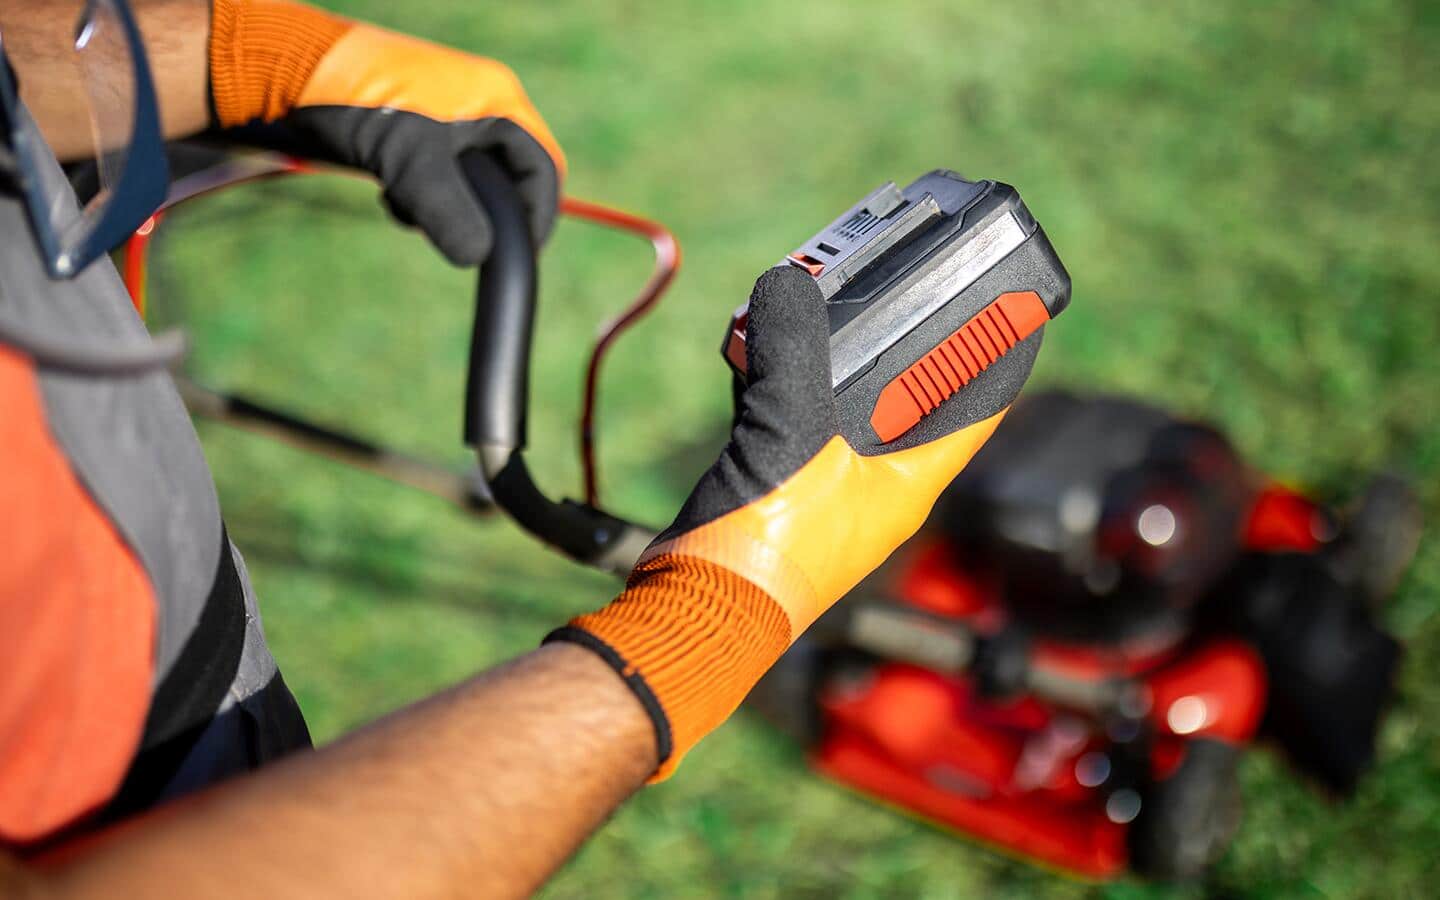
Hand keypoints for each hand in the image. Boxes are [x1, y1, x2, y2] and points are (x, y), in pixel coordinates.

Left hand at [209, 0, 563, 264]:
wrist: (293, 67)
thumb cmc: (360, 102)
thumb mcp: (411, 164)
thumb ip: (449, 214)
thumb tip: (478, 257)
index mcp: (498, 100)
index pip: (543, 168)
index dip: (538, 215)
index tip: (520, 255)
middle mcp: (482, 102)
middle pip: (507, 177)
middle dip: (483, 213)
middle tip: (459, 240)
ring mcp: (450, 113)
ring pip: (471, 180)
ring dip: (446, 206)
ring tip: (408, 208)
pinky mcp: (418, 125)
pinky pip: (440, 172)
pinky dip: (422, 193)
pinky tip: (391, 195)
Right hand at [548, 266, 1008, 776]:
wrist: (695, 608)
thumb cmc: (761, 547)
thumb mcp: (788, 435)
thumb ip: (791, 355)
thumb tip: (786, 288)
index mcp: (906, 487)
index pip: (976, 417)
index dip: (999, 363)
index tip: (1013, 314)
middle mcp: (876, 492)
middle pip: (912, 407)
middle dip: (907, 350)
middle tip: (904, 297)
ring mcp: (830, 496)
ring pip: (849, 414)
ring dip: (839, 366)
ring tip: (827, 312)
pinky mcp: (783, 495)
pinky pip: (798, 426)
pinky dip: (789, 386)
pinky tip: (762, 355)